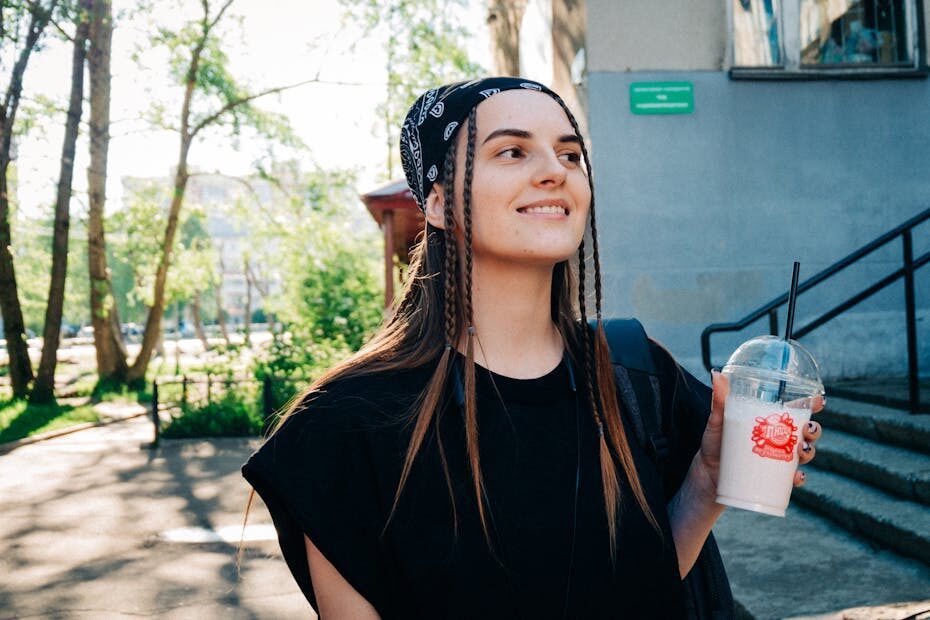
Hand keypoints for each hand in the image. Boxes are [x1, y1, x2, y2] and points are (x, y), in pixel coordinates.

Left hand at [695, 372, 825, 497]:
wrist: (706, 475)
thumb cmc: (715, 444)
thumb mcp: (717, 421)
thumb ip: (719, 400)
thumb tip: (716, 374)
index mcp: (770, 422)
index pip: (796, 411)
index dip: (811, 404)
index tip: (819, 400)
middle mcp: (779, 440)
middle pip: (806, 433)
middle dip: (814, 430)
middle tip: (807, 429)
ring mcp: (778, 459)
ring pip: (804, 454)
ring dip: (809, 451)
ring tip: (801, 449)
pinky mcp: (773, 478)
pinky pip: (792, 479)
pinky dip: (799, 478)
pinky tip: (796, 476)